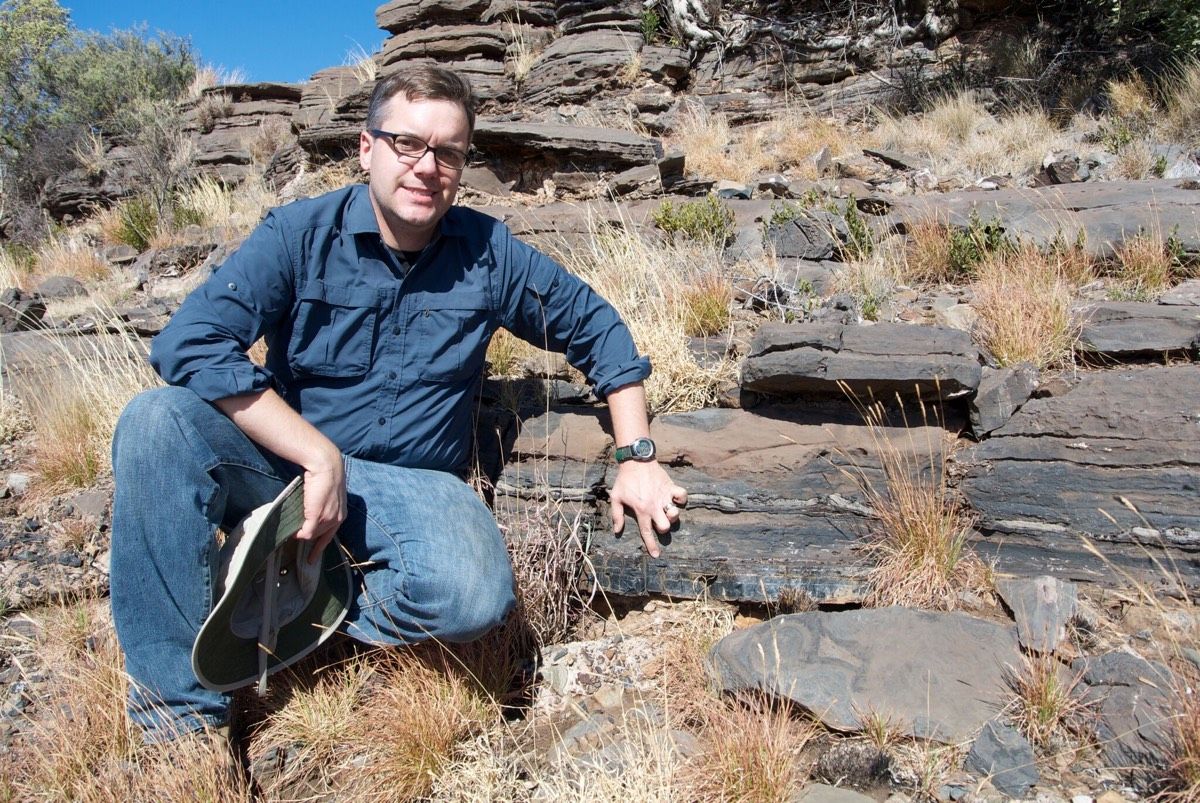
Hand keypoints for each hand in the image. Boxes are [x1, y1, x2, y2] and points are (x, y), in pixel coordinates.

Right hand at [296, 447, 346, 563]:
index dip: (320, 547)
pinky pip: (308, 532)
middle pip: (321, 536)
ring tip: (292, 534)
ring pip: (313, 535)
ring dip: (303, 535)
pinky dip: (299, 534)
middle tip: (298, 543)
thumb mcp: (328, 495)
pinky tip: (293, 533)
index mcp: (342, 513)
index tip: (311, 557)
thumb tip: (310, 517)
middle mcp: (337, 518)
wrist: (326, 466)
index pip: (331, 535)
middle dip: (310, 541)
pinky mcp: (317, 515)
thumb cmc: (325, 477)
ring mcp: (328, 518)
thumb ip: (322, 507)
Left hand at [609, 460, 687, 558]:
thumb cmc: (624, 480)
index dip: (651, 545)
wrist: (636, 461)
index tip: (655, 555)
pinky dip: (681, 499)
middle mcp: (654, 506)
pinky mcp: (670, 487)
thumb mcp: (616, 498)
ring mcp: (664, 496)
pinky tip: (676, 499)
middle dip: (663, 529)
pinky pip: (682, 495)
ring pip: (675, 513)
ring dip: (672, 515)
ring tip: (667, 511)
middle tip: (659, 522)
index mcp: (641, 510)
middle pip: (665, 526)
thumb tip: (617, 531)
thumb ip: (617, 516)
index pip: (647, 532)